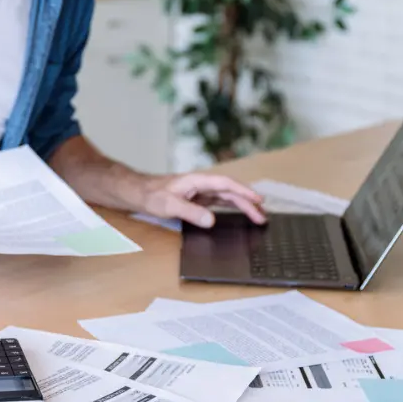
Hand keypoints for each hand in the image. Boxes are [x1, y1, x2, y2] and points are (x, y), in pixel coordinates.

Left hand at [140, 173, 265, 227]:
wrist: (139, 193)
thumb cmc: (152, 195)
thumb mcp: (169, 205)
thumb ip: (190, 212)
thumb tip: (211, 220)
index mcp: (197, 180)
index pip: (225, 184)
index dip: (243, 191)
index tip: (258, 200)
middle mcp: (202, 184)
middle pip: (230, 192)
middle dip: (248, 203)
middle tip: (263, 216)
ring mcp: (201, 192)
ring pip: (228, 197)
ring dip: (243, 205)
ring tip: (258, 216)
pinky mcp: (199, 199)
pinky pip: (220, 203)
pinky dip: (232, 208)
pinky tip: (241, 214)